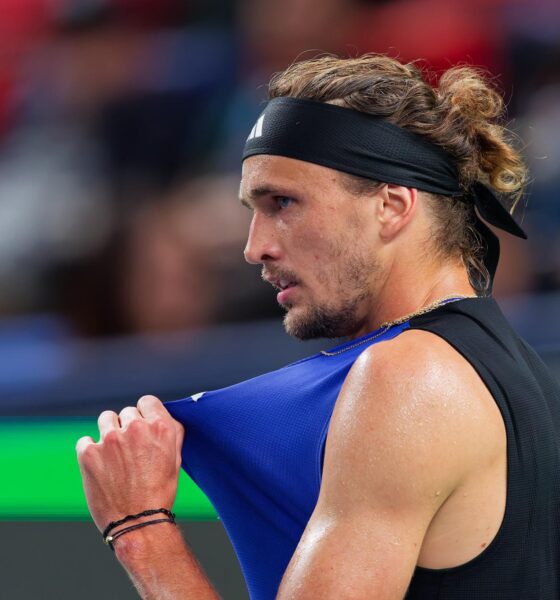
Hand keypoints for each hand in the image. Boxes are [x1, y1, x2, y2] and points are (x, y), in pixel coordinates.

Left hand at [76, 395, 183, 532]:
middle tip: (130, 450)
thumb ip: (170, 432)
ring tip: (113, 455)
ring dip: (109, 432)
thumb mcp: (176, 458)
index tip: (142, 426)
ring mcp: (110, 439)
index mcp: (160, 427)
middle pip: (127, 412)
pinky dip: (90, 450)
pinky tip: (100, 466)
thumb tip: (160, 417)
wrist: (137, 523)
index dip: (144, 414)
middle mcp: (135, 428)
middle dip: (127, 427)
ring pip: (106, 419)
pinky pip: (85, 440)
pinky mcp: (88, 452)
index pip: (147, 401)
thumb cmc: (160, 492)